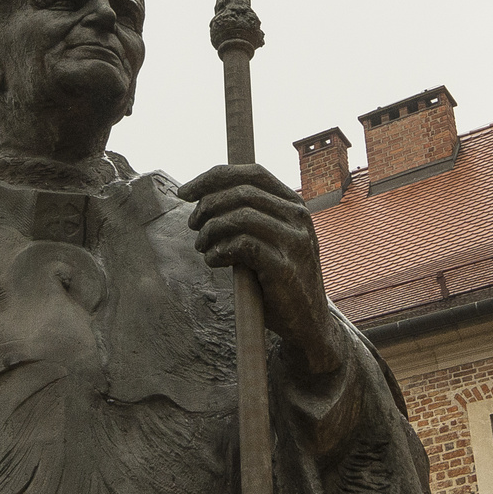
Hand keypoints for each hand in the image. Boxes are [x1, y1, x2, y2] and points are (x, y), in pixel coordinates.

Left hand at [182, 164, 345, 373]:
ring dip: (210, 230)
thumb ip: (250, 215)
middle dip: (206, 205)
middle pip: (241, 192)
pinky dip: (219, 251)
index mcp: (294, 204)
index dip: (213, 177)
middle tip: (193, 225)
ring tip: (202, 246)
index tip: (184, 192)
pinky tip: (213, 260)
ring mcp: (294, 241)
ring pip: (239, 216)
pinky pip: (241, 246)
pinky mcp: (284, 267)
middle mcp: (298, 216)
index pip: (252, 173)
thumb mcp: (271, 237)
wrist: (308, 320)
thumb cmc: (279, 277)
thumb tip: (204, 196)